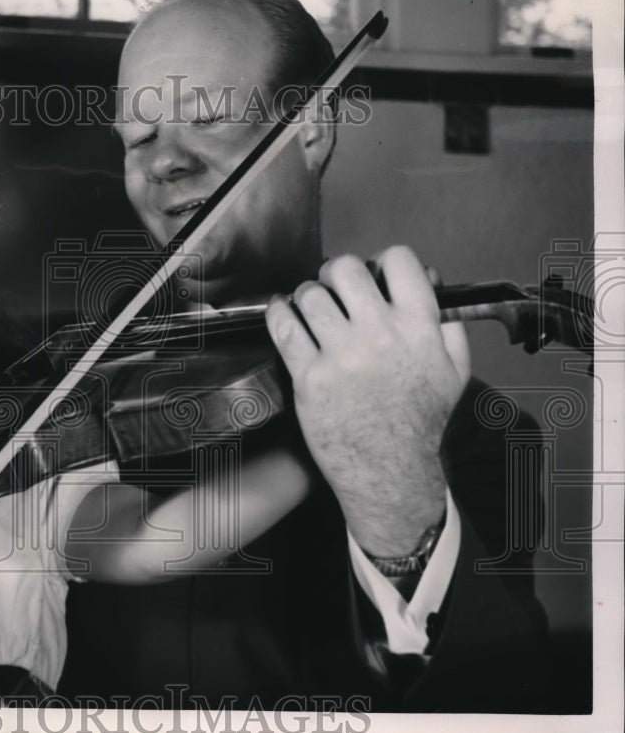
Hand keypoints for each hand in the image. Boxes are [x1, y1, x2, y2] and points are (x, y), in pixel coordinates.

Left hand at [265, 246, 470, 555]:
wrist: (389, 471)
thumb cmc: (420, 422)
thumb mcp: (454, 372)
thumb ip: (448, 325)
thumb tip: (432, 282)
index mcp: (419, 328)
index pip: (398, 261)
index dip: (383, 261)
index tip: (374, 274)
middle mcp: (379, 335)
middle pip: (345, 270)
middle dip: (336, 273)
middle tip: (334, 287)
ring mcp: (341, 355)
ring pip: (310, 294)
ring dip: (307, 294)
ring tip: (309, 305)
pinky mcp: (308, 376)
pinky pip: (284, 325)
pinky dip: (279, 311)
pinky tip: (282, 310)